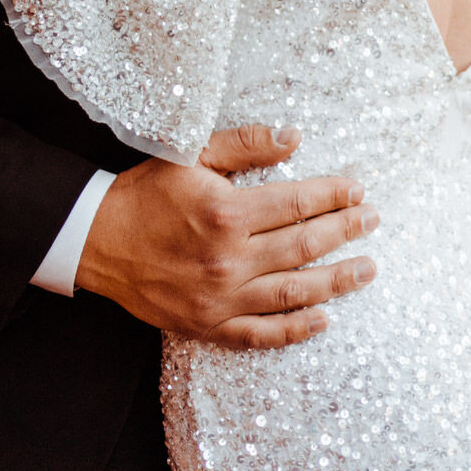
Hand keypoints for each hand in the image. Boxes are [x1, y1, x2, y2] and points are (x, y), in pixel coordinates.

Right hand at [76, 124, 379, 349]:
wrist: (96, 240)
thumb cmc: (145, 192)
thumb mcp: (191, 153)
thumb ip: (245, 144)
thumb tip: (294, 136)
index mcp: (227, 213)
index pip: (298, 202)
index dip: (333, 194)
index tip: (358, 189)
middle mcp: (230, 260)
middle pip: (304, 247)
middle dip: (345, 232)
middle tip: (373, 221)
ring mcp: (221, 298)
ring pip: (294, 293)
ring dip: (336, 281)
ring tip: (367, 269)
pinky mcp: (208, 325)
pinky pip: (261, 334)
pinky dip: (295, 329)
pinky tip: (323, 319)